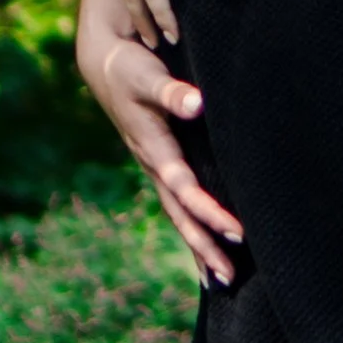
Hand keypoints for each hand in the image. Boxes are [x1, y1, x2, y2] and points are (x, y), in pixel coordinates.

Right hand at [75, 0, 240, 287]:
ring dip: (198, 244)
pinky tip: (205, 243)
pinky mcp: (160, 162)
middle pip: (180, 215)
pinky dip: (192, 225)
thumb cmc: (129, 69)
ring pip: (178, 214)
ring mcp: (155, 167)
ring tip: (220, 278)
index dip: (211, 212)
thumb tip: (197, 103)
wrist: (104, 64)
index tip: (237, 232)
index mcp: (153, 149)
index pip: (186, 190)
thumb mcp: (147, 77)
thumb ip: (171, 92)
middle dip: (204, 246)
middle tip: (229, 279)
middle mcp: (154, 165)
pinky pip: (178, 202)